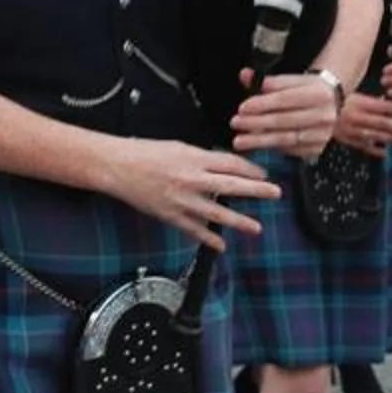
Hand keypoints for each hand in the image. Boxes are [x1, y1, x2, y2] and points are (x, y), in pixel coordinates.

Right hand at [113, 141, 277, 246]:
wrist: (116, 166)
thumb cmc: (145, 152)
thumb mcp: (178, 147)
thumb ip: (201, 158)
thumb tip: (222, 167)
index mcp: (194, 158)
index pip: (231, 164)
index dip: (250, 170)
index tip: (264, 175)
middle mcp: (192, 179)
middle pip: (231, 186)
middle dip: (256, 191)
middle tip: (275, 194)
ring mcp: (182, 200)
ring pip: (217, 213)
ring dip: (239, 222)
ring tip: (256, 228)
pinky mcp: (170, 215)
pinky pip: (194, 230)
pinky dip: (209, 238)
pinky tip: (222, 245)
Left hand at [231, 70, 342, 158]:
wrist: (331, 103)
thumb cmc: (307, 90)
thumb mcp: (291, 80)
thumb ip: (267, 80)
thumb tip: (245, 75)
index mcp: (318, 93)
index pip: (285, 99)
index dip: (263, 104)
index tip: (243, 108)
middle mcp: (324, 115)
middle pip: (284, 120)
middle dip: (256, 123)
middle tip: (236, 123)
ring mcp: (322, 134)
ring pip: (285, 138)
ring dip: (259, 140)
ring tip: (240, 140)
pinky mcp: (317, 148)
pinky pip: (290, 150)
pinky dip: (272, 148)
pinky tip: (257, 145)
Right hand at [331, 91, 391, 156]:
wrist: (316, 110)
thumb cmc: (336, 100)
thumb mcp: (354, 96)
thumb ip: (370, 102)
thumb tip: (387, 105)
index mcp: (358, 103)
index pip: (381, 106)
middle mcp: (356, 117)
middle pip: (381, 122)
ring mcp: (352, 129)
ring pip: (374, 135)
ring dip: (390, 138)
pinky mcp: (347, 139)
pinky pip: (363, 146)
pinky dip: (375, 150)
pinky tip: (385, 153)